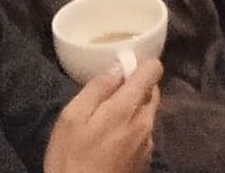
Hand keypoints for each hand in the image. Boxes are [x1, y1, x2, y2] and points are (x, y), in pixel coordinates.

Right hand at [44, 59, 162, 172]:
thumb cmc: (71, 159)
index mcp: (128, 106)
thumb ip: (97, 88)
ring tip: (106, 123)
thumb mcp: (71, 118)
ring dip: (133, 110)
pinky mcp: (146, 158)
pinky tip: (111, 142)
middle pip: (152, 91)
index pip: (153, 69)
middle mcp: (146, 121)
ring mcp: (149, 141)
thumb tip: (117, 67)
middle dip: (135, 88)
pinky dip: (132, 129)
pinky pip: (144, 133)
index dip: (139, 64)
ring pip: (148, 113)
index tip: (122, 70)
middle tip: (107, 99)